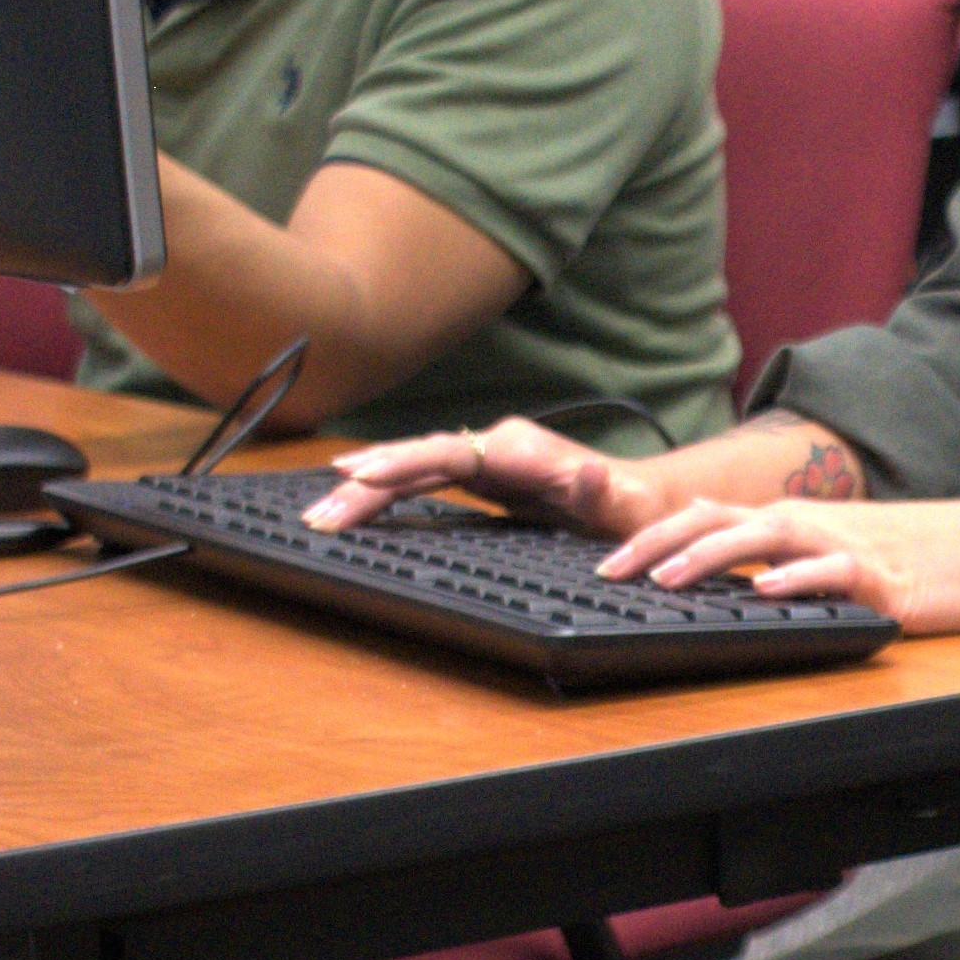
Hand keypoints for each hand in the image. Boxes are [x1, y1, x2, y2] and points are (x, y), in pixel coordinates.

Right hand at [300, 417, 655, 538]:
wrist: (638, 501)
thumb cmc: (627, 508)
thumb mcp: (619, 504)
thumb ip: (596, 490)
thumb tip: (584, 471)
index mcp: (517, 450)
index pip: (448, 453)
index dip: (404, 463)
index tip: (364, 474)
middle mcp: (494, 447)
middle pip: (419, 459)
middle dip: (368, 482)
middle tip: (322, 511)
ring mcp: (485, 460)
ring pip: (414, 468)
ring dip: (368, 489)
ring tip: (321, 512)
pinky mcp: (481, 478)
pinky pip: (425, 480)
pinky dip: (389, 489)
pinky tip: (357, 495)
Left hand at [607, 489, 959, 635]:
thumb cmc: (913, 557)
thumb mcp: (834, 558)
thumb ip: (783, 567)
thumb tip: (728, 592)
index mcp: (789, 521)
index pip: (704, 518)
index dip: (651, 538)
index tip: (606, 564)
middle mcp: (805, 523)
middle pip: (716, 520)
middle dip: (656, 545)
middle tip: (609, 574)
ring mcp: (840, 544)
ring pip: (762, 537)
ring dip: (709, 556)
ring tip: (667, 581)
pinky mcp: (878, 574)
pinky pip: (831, 571)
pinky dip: (795, 578)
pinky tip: (767, 592)